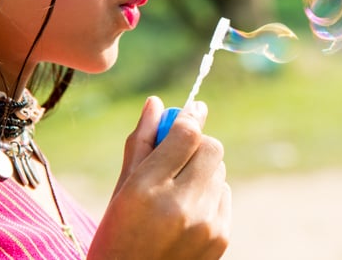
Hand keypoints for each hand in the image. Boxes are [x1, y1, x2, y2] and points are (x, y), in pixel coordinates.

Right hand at [87, 96, 230, 259]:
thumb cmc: (117, 237)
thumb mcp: (120, 191)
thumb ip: (142, 144)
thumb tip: (156, 103)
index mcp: (146, 190)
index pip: (186, 134)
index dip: (191, 117)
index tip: (192, 110)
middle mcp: (180, 206)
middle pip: (211, 148)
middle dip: (197, 144)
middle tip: (179, 153)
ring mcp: (206, 224)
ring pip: (219, 170)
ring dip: (202, 171)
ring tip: (177, 192)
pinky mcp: (221, 238)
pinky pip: (225, 194)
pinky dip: (210, 194)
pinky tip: (187, 213)